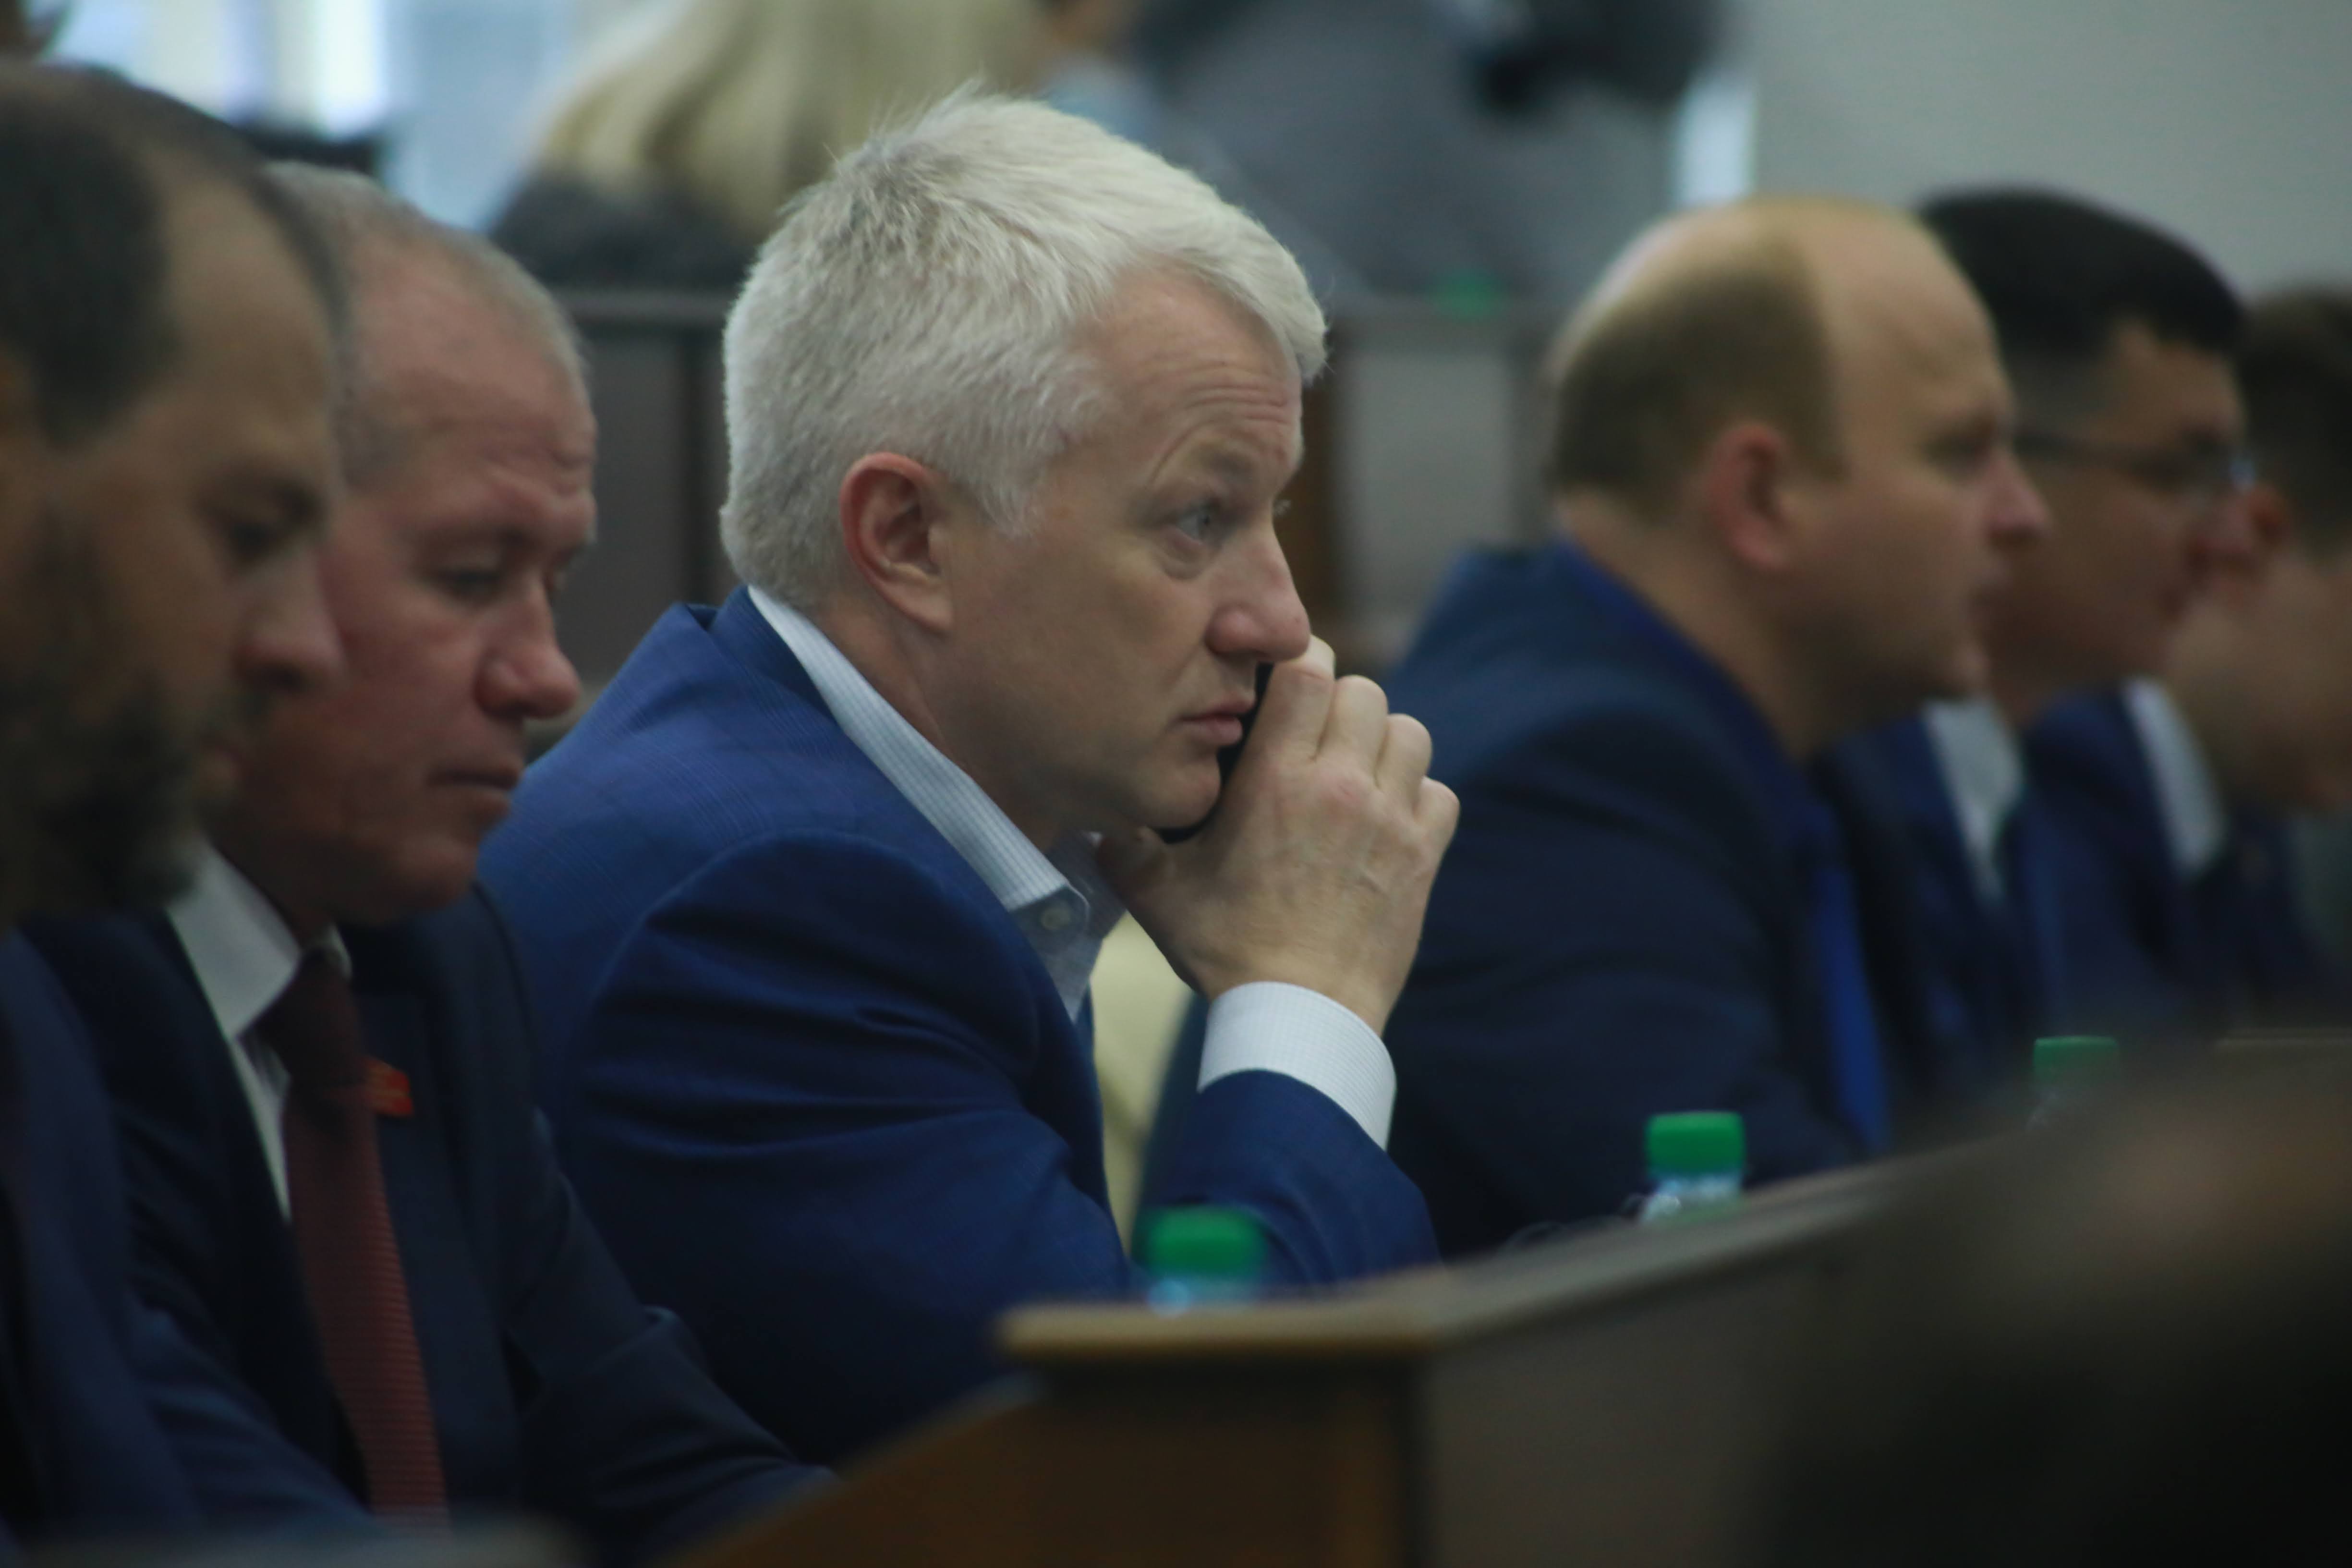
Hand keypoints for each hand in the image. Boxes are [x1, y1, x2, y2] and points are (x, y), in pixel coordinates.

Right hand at [1097, 638, 1458, 1033]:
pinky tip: (1387, 820)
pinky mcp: (1422, 858)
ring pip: (1408, 732)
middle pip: (1363, 690)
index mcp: (1276, 781)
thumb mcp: (1157, 896)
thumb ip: (1127, 844)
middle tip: (1312, 735)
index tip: (1284, 677)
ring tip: (1354, 771)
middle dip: (1338, 702)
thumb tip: (1102, 814)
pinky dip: (1418, 796)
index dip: (1299, 658)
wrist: (1299, 1017)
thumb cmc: (1226, 955)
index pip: (1308, 670)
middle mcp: (1340, 787)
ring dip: (1383, 742)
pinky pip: (1438, 792)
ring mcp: (1389, 820)